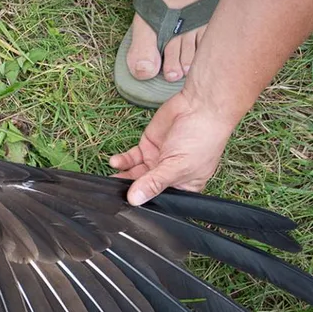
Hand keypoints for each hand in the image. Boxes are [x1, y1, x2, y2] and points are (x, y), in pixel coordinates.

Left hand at [109, 88, 240, 205]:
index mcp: (184, 185)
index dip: (145, 202)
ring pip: (134, 174)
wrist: (200, 106)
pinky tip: (115, 162)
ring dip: (122, 177)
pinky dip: (121, 161)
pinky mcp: (147, 147)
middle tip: (113, 193)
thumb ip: (154, 182)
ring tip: (111, 180)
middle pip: (144, 188)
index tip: (128, 205)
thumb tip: (135, 199)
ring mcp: (157, 160)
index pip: (160, 200)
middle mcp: (169, 175)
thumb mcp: (178, 165)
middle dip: (129, 190)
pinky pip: (131, 158)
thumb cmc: (201, 138)